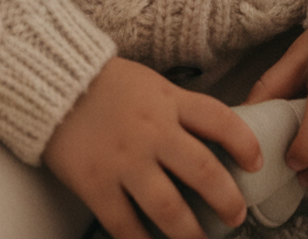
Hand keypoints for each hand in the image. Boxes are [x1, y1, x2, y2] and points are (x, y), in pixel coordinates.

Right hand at [42, 56, 263, 238]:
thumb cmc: (104, 84)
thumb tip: (211, 138)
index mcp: (167, 101)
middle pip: (203, 171)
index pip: (219, 120)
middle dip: (227, 200)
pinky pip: (127, 226)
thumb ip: (178, 109)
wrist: (52, 83)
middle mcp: (151, 131)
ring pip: (170, 209)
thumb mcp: (150, 84)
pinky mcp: (97, 185)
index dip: (244, 143)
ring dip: (192, 234)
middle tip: (235, 215)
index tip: (255, 163)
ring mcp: (124, 161)